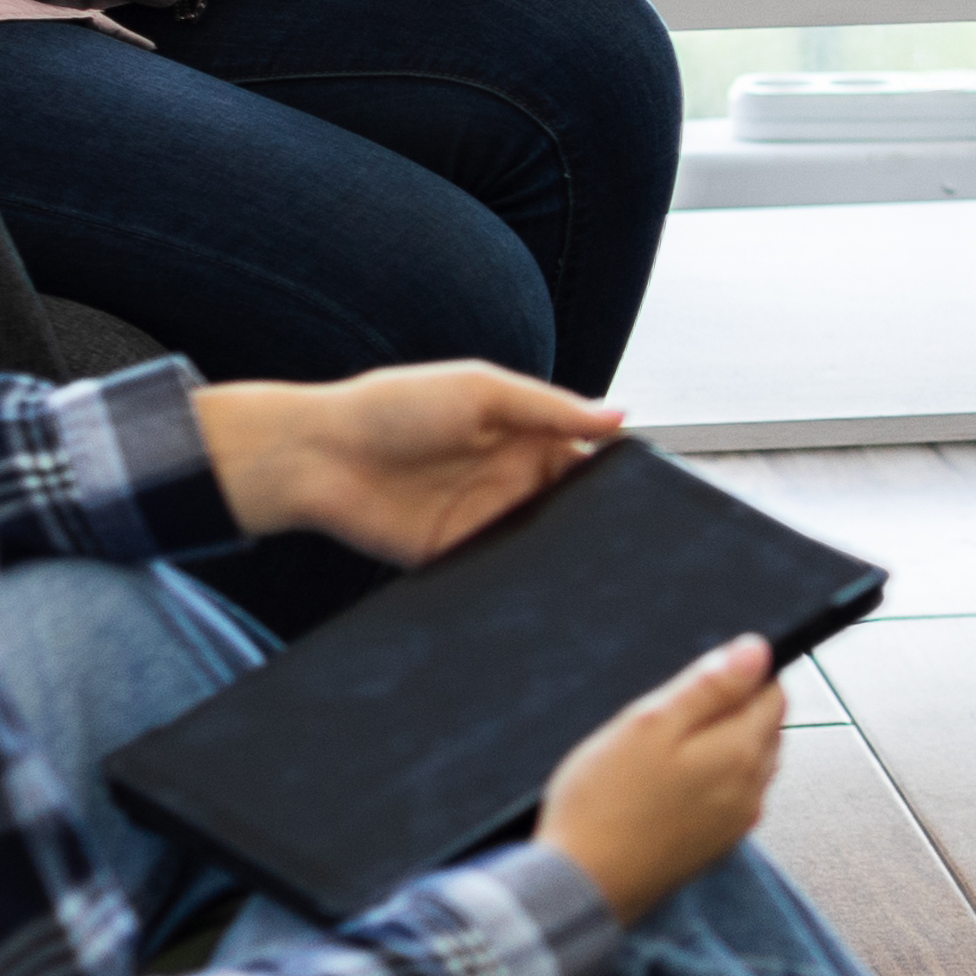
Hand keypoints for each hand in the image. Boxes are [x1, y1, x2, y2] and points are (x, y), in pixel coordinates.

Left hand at [189, 361, 619, 564]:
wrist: (320, 455)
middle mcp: (512, 479)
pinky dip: (528, 579)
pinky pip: (505, 571)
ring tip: (607, 569)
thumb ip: (549, 408)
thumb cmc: (392, 406)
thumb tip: (620, 417)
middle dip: (605, 521)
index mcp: (523, 434)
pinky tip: (553, 586)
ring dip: (571, 553)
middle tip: (640, 537)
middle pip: (576, 506)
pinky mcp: (459, 557)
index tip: (655, 490)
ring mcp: (487, 520)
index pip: (589, 457)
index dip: (620, 473)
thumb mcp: (480, 390)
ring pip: (547, 544)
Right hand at [537, 636, 786, 920]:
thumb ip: (709, 686)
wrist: (581, 885)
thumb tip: (757, 651)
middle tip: (675, 712)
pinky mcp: (716, 845)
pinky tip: (670, 781)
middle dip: (734, 708)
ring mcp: (736, 822)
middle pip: (765, 728)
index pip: (773, 694)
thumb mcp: (649, 724)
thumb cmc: (604, 804)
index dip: (742, 675)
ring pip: (750, 763)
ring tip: (669, 745)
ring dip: (724, 743)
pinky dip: (713, 778)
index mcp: (741, 752)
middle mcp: (751, 790)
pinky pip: (732, 796)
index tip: (702, 677)